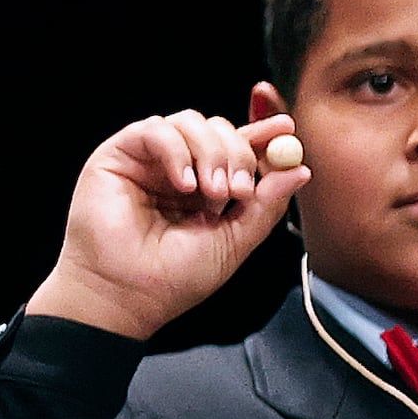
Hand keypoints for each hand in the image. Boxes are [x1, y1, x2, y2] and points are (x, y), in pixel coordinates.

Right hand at [25, 89, 308, 342]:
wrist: (124, 296)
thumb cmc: (170, 280)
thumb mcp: (233, 243)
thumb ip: (266, 206)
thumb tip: (300, 169)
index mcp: (202, 189)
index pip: (235, 147)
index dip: (260, 135)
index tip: (285, 128)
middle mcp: (176, 170)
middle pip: (218, 129)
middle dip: (237, 153)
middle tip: (238, 191)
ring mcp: (147, 162)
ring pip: (190, 122)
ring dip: (210, 152)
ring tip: (208, 193)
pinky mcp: (117, 156)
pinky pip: (155, 129)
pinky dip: (176, 150)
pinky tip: (182, 184)